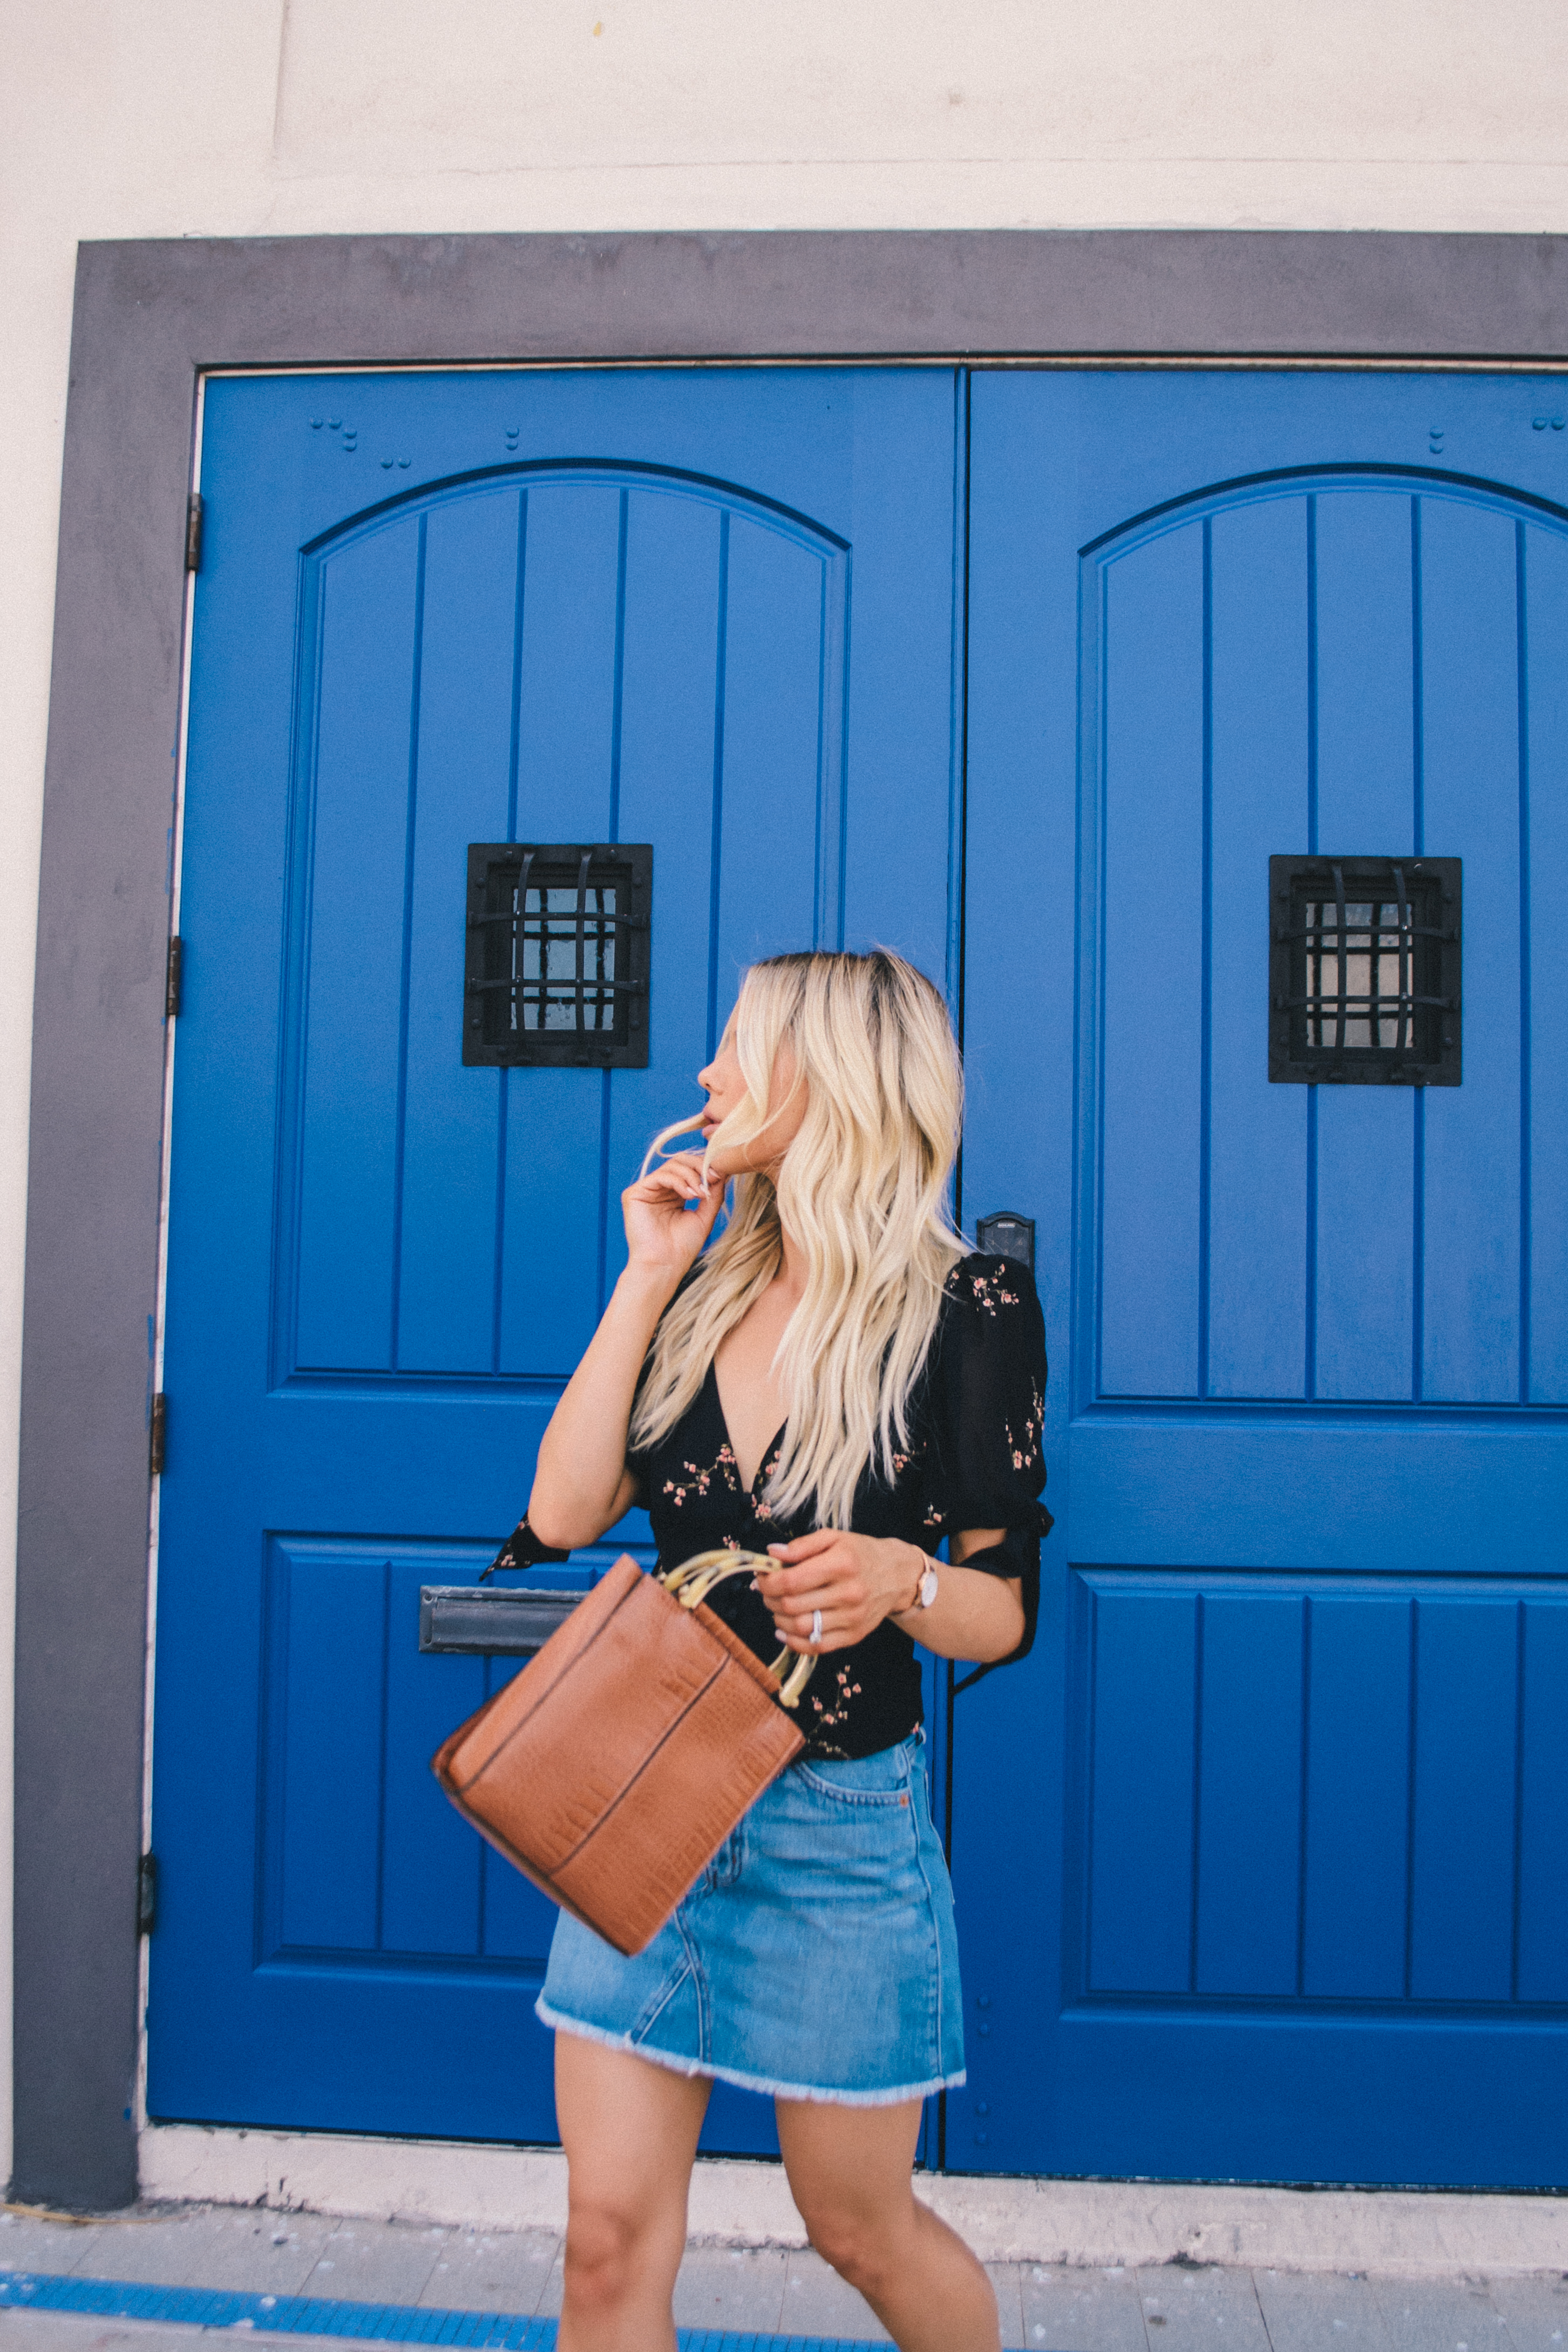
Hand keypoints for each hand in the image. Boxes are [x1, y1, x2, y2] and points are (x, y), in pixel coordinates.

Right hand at [621, 1152, 724, 1279]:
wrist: (665, 1265)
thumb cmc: (683, 1247)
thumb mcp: (704, 1216)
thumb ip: (713, 1193)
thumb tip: (724, 1171)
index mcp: (674, 1195)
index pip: (689, 1169)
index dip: (705, 1167)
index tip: (721, 1175)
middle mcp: (660, 1190)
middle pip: (679, 1161)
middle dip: (699, 1166)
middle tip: (713, 1178)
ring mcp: (646, 1191)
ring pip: (671, 1166)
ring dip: (691, 1176)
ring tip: (701, 1193)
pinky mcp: (634, 1194)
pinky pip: (659, 1176)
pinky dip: (678, 1181)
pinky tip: (689, 1195)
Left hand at [753, 1530, 924, 1653]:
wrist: (897, 1575)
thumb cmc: (860, 1553)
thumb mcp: (834, 1538)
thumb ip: (801, 1545)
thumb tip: (772, 1553)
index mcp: (841, 1564)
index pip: (791, 1581)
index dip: (768, 1582)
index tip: (762, 1578)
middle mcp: (849, 1593)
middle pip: (792, 1605)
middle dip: (769, 1599)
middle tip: (767, 1592)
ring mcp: (852, 1617)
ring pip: (801, 1627)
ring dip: (779, 1619)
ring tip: (777, 1607)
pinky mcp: (855, 1635)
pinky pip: (817, 1646)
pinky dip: (794, 1642)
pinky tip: (785, 1631)